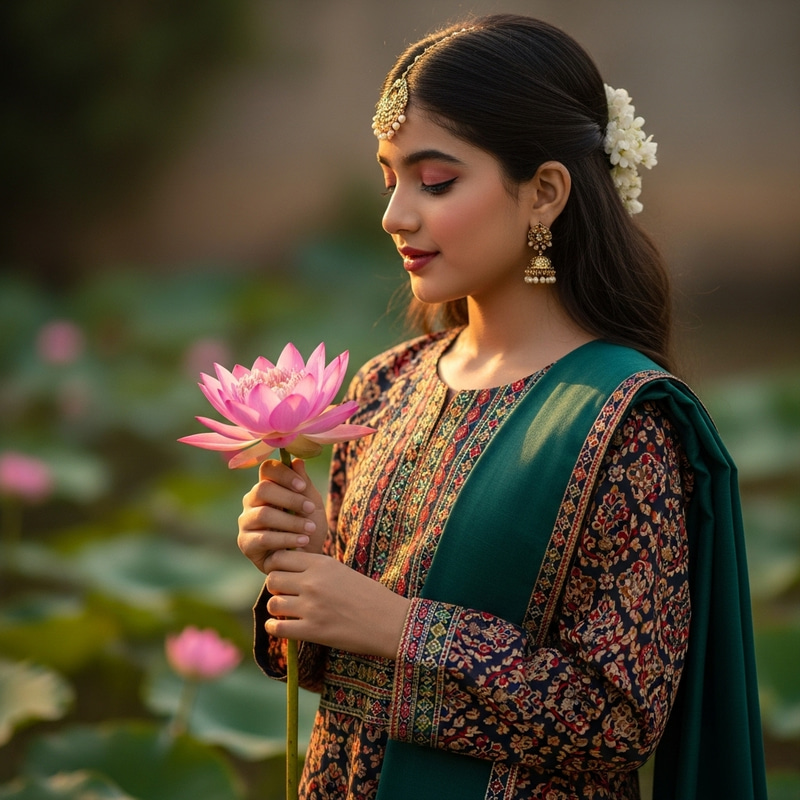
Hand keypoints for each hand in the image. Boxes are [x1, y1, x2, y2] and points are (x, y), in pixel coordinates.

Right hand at [238, 458, 327, 572]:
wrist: (308, 559)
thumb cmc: (308, 528)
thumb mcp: (312, 505)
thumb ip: (304, 485)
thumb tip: (297, 461)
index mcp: (267, 486)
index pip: (267, 469)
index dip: (284, 474)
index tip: (302, 487)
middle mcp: (252, 501)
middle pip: (263, 488)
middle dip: (290, 499)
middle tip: (310, 509)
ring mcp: (245, 522)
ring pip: (264, 514)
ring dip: (291, 521)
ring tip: (310, 529)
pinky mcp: (245, 543)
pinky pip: (264, 537)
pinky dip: (286, 539)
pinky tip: (302, 541)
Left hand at [263, 550, 409, 658]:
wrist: (390, 621)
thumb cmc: (368, 595)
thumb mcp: (341, 570)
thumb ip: (315, 568)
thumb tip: (287, 568)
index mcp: (321, 563)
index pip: (279, 558)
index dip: (277, 566)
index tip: (284, 574)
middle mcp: (313, 582)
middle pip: (272, 580)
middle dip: (276, 588)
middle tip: (286, 594)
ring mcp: (311, 607)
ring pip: (272, 604)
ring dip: (277, 609)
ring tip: (288, 612)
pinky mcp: (312, 630)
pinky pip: (277, 628)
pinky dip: (274, 628)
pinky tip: (282, 627)